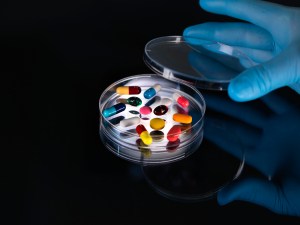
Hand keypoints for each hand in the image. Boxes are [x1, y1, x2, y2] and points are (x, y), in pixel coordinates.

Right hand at [183, 0, 299, 101]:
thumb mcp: (295, 63)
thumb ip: (265, 76)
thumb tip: (233, 91)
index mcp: (283, 24)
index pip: (247, 9)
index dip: (225, 5)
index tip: (205, 2)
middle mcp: (280, 37)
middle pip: (240, 33)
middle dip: (213, 33)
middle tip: (191, 34)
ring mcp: (283, 55)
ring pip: (246, 52)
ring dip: (223, 53)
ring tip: (201, 52)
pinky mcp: (286, 73)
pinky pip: (256, 70)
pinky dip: (240, 71)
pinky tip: (226, 73)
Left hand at [203, 90, 299, 215]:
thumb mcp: (284, 197)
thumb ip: (254, 192)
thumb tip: (222, 198)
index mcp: (263, 157)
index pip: (231, 141)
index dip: (213, 132)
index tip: (197, 122)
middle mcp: (270, 138)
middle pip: (236, 121)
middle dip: (217, 109)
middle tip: (197, 99)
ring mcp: (283, 125)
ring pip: (252, 105)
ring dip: (234, 94)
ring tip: (214, 83)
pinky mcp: (298, 115)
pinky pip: (276, 96)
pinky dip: (262, 86)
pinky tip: (244, 77)